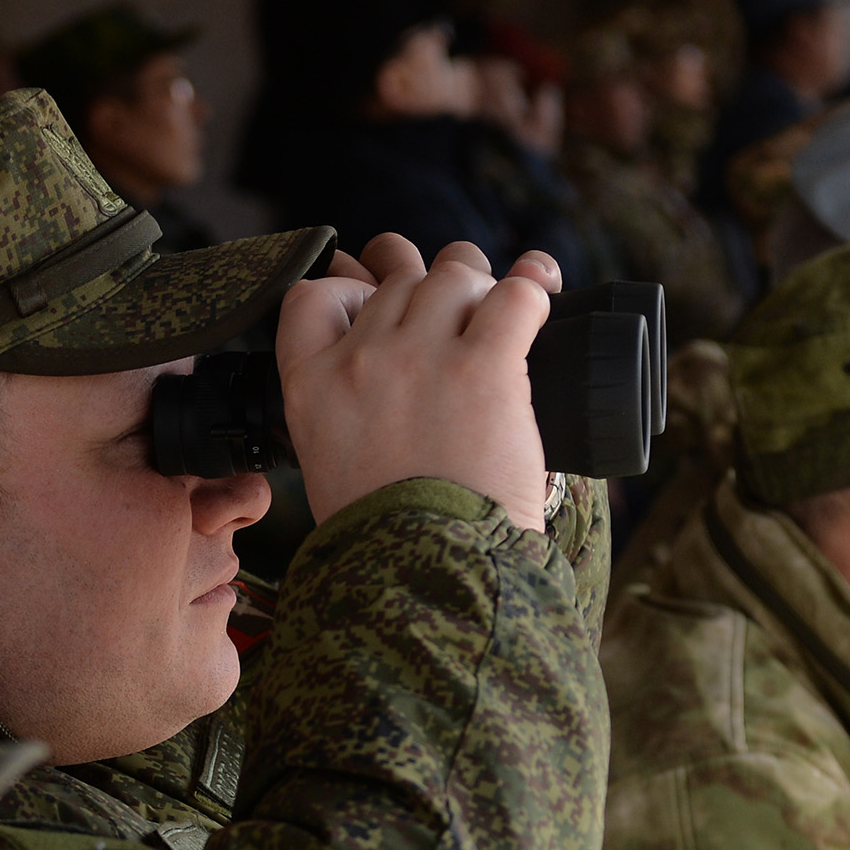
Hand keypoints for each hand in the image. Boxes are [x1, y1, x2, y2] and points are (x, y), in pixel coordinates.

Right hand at [278, 235, 556, 528]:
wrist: (425, 575)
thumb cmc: (384, 534)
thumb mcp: (328, 464)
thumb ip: (342, 407)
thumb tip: (384, 365)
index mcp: (310, 386)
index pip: (312, 296)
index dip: (349, 285)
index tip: (375, 296)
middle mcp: (361, 359)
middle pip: (400, 281)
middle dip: (432, 288)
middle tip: (460, 313)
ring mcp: (421, 356)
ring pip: (454, 275)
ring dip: (482, 287)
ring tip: (499, 314)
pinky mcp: (484, 366)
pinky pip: (515, 295)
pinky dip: (533, 291)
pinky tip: (539, 303)